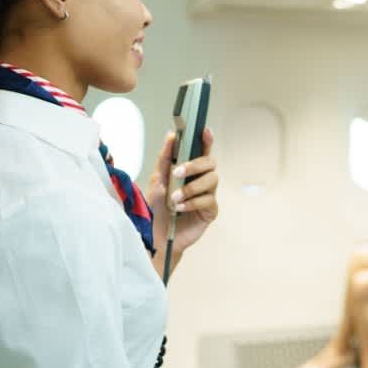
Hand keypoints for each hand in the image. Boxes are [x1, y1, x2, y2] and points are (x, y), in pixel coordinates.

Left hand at [147, 127, 218, 260]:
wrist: (157, 236)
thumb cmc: (157, 208)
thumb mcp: (157, 181)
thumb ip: (164, 160)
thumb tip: (171, 137)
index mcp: (190, 171)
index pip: (202, 151)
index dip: (206, 140)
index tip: (205, 131)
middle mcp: (202, 180)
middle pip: (210, 163)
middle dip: (194, 165)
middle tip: (177, 173)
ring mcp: (208, 195)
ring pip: (211, 181)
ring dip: (190, 188)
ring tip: (174, 199)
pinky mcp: (210, 211)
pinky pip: (208, 200)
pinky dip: (192, 203)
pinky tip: (180, 208)